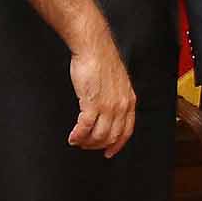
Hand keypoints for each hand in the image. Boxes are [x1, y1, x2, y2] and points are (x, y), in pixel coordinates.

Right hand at [70, 39, 135, 155]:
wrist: (94, 48)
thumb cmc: (102, 60)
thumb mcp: (118, 82)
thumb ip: (116, 98)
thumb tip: (109, 111)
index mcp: (129, 101)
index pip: (127, 131)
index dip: (117, 145)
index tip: (109, 152)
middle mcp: (121, 106)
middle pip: (112, 136)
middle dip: (98, 145)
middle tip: (87, 146)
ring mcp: (108, 106)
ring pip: (98, 135)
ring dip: (87, 142)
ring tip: (78, 141)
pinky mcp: (92, 103)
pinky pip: (85, 127)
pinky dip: (78, 135)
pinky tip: (73, 137)